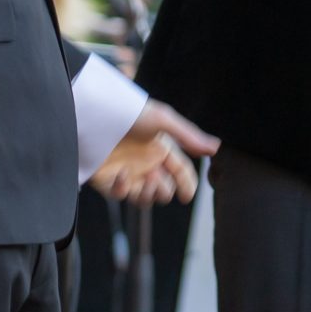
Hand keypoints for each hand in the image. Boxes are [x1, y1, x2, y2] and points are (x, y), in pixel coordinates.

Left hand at [91, 101, 219, 204]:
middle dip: (165, 191)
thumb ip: (190, 137)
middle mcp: (146, 163)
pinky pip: (119, 194)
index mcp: (161, 149)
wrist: (94, 114)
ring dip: (148, 195)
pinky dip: (123, 189)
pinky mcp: (107, 180)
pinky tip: (122, 175)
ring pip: (144, 198)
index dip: (187, 184)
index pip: (180, 172)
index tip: (187, 196)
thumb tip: (216, 148)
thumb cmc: (130, 113)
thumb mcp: (163, 120)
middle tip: (160, 183)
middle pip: (164, 189)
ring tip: (146, 182)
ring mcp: (127, 173)